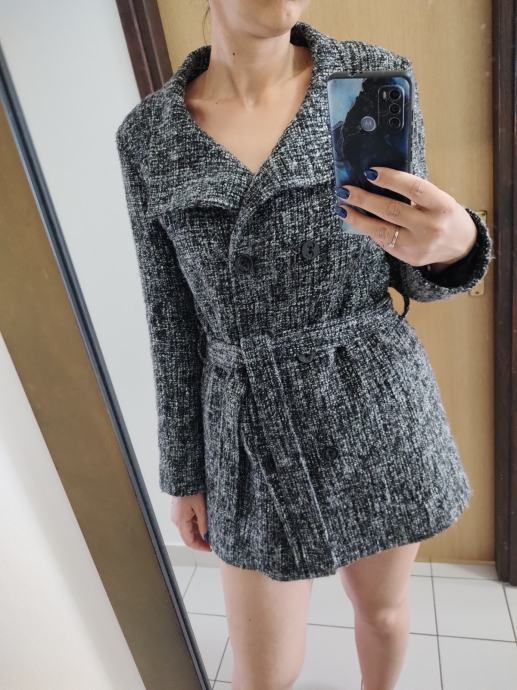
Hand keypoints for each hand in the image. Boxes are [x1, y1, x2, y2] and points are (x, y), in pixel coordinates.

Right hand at [171, 492, 210, 551]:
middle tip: (213, 542)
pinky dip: (196, 525)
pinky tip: (205, 523)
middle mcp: (177, 520)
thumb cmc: (192, 491)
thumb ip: (203, 524)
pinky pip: (188, 521)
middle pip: (188, 536)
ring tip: (211, 532)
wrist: (184, 477)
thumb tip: (206, 537)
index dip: (200, 547)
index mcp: (181, 522)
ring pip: (189, 529)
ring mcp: (177, 515)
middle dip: (200, 541)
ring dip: (199, 533)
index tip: (210, 548)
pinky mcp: (179, 510)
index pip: (189, 541)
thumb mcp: (201, 508)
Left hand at [336, 167, 477, 270]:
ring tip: (342, 209)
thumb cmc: (444, 215)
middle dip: (364, 199)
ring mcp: (419, 245)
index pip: (413, 188)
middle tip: (345, 191)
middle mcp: (431, 226)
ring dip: (358, 219)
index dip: (390, 179)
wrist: (462, 247)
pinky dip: (369, 231)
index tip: (369, 172)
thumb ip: (414, 192)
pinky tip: (358, 222)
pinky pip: (384, 242)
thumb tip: (377, 179)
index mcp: (442, 205)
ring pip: (382, 231)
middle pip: (392, 210)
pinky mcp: (409, 258)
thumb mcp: (438, 199)